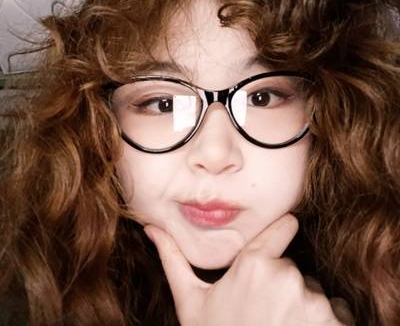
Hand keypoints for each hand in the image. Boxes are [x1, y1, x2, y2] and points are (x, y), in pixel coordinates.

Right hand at [144, 214, 352, 325]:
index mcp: (253, 263)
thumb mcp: (191, 302)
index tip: (285, 232)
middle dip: (284, 286)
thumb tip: (151, 228)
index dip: (283, 230)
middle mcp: (285, 276)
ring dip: (304, 308)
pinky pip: (338, 314)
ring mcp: (312, 302)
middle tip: (265, 313)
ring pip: (315, 293)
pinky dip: (326, 324)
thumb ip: (173, 259)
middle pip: (294, 269)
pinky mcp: (334, 324)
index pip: (283, 227)